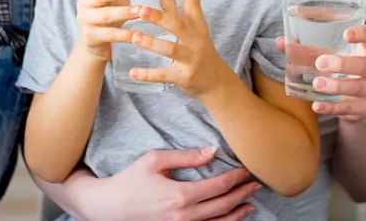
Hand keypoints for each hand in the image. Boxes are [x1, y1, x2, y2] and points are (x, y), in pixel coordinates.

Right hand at [47, 148, 258, 220]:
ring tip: (250, 203)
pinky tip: (230, 218)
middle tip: (256, 183)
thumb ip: (186, 156)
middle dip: (242, 194)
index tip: (246, 169)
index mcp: (180, 196)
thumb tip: (211, 151)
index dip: (236, 178)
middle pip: (223, 206)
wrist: (109, 207)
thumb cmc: (130, 180)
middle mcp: (183, 216)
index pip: (218, 186)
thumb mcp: (155, 160)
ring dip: (237, 213)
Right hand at [75, 0, 147, 61]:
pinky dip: (121, 35)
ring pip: (104, 16)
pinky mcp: (91, 36)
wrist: (95, 40)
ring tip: (139, 11)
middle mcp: (84, 3)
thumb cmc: (109, 9)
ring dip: (122, 13)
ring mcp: (86, 20)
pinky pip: (107, 34)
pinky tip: (135, 34)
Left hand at [128, 0, 234, 98]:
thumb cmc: (199, 50)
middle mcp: (196, 41)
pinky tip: (132, 72)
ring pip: (170, 50)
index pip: (195, 5)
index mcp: (198, 27)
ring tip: (133, 37)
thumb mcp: (192, 30)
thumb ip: (176, 10)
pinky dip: (148, 74)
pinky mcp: (184, 77)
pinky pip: (164, 75)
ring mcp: (191, 59)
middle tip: (140, 9)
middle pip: (178, 26)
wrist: (215, 82)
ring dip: (151, 43)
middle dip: (160, 17)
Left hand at [276, 23, 365, 121]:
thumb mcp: (331, 57)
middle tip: (320, 63)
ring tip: (317, 84)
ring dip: (337, 86)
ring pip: (358, 87)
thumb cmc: (343, 71)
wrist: (359, 102)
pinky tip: (317, 106)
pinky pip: (352, 108)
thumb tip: (280, 42)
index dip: (362, 33)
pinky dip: (333, 107)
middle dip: (343, 63)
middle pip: (365, 64)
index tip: (346, 33)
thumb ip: (308, 50)